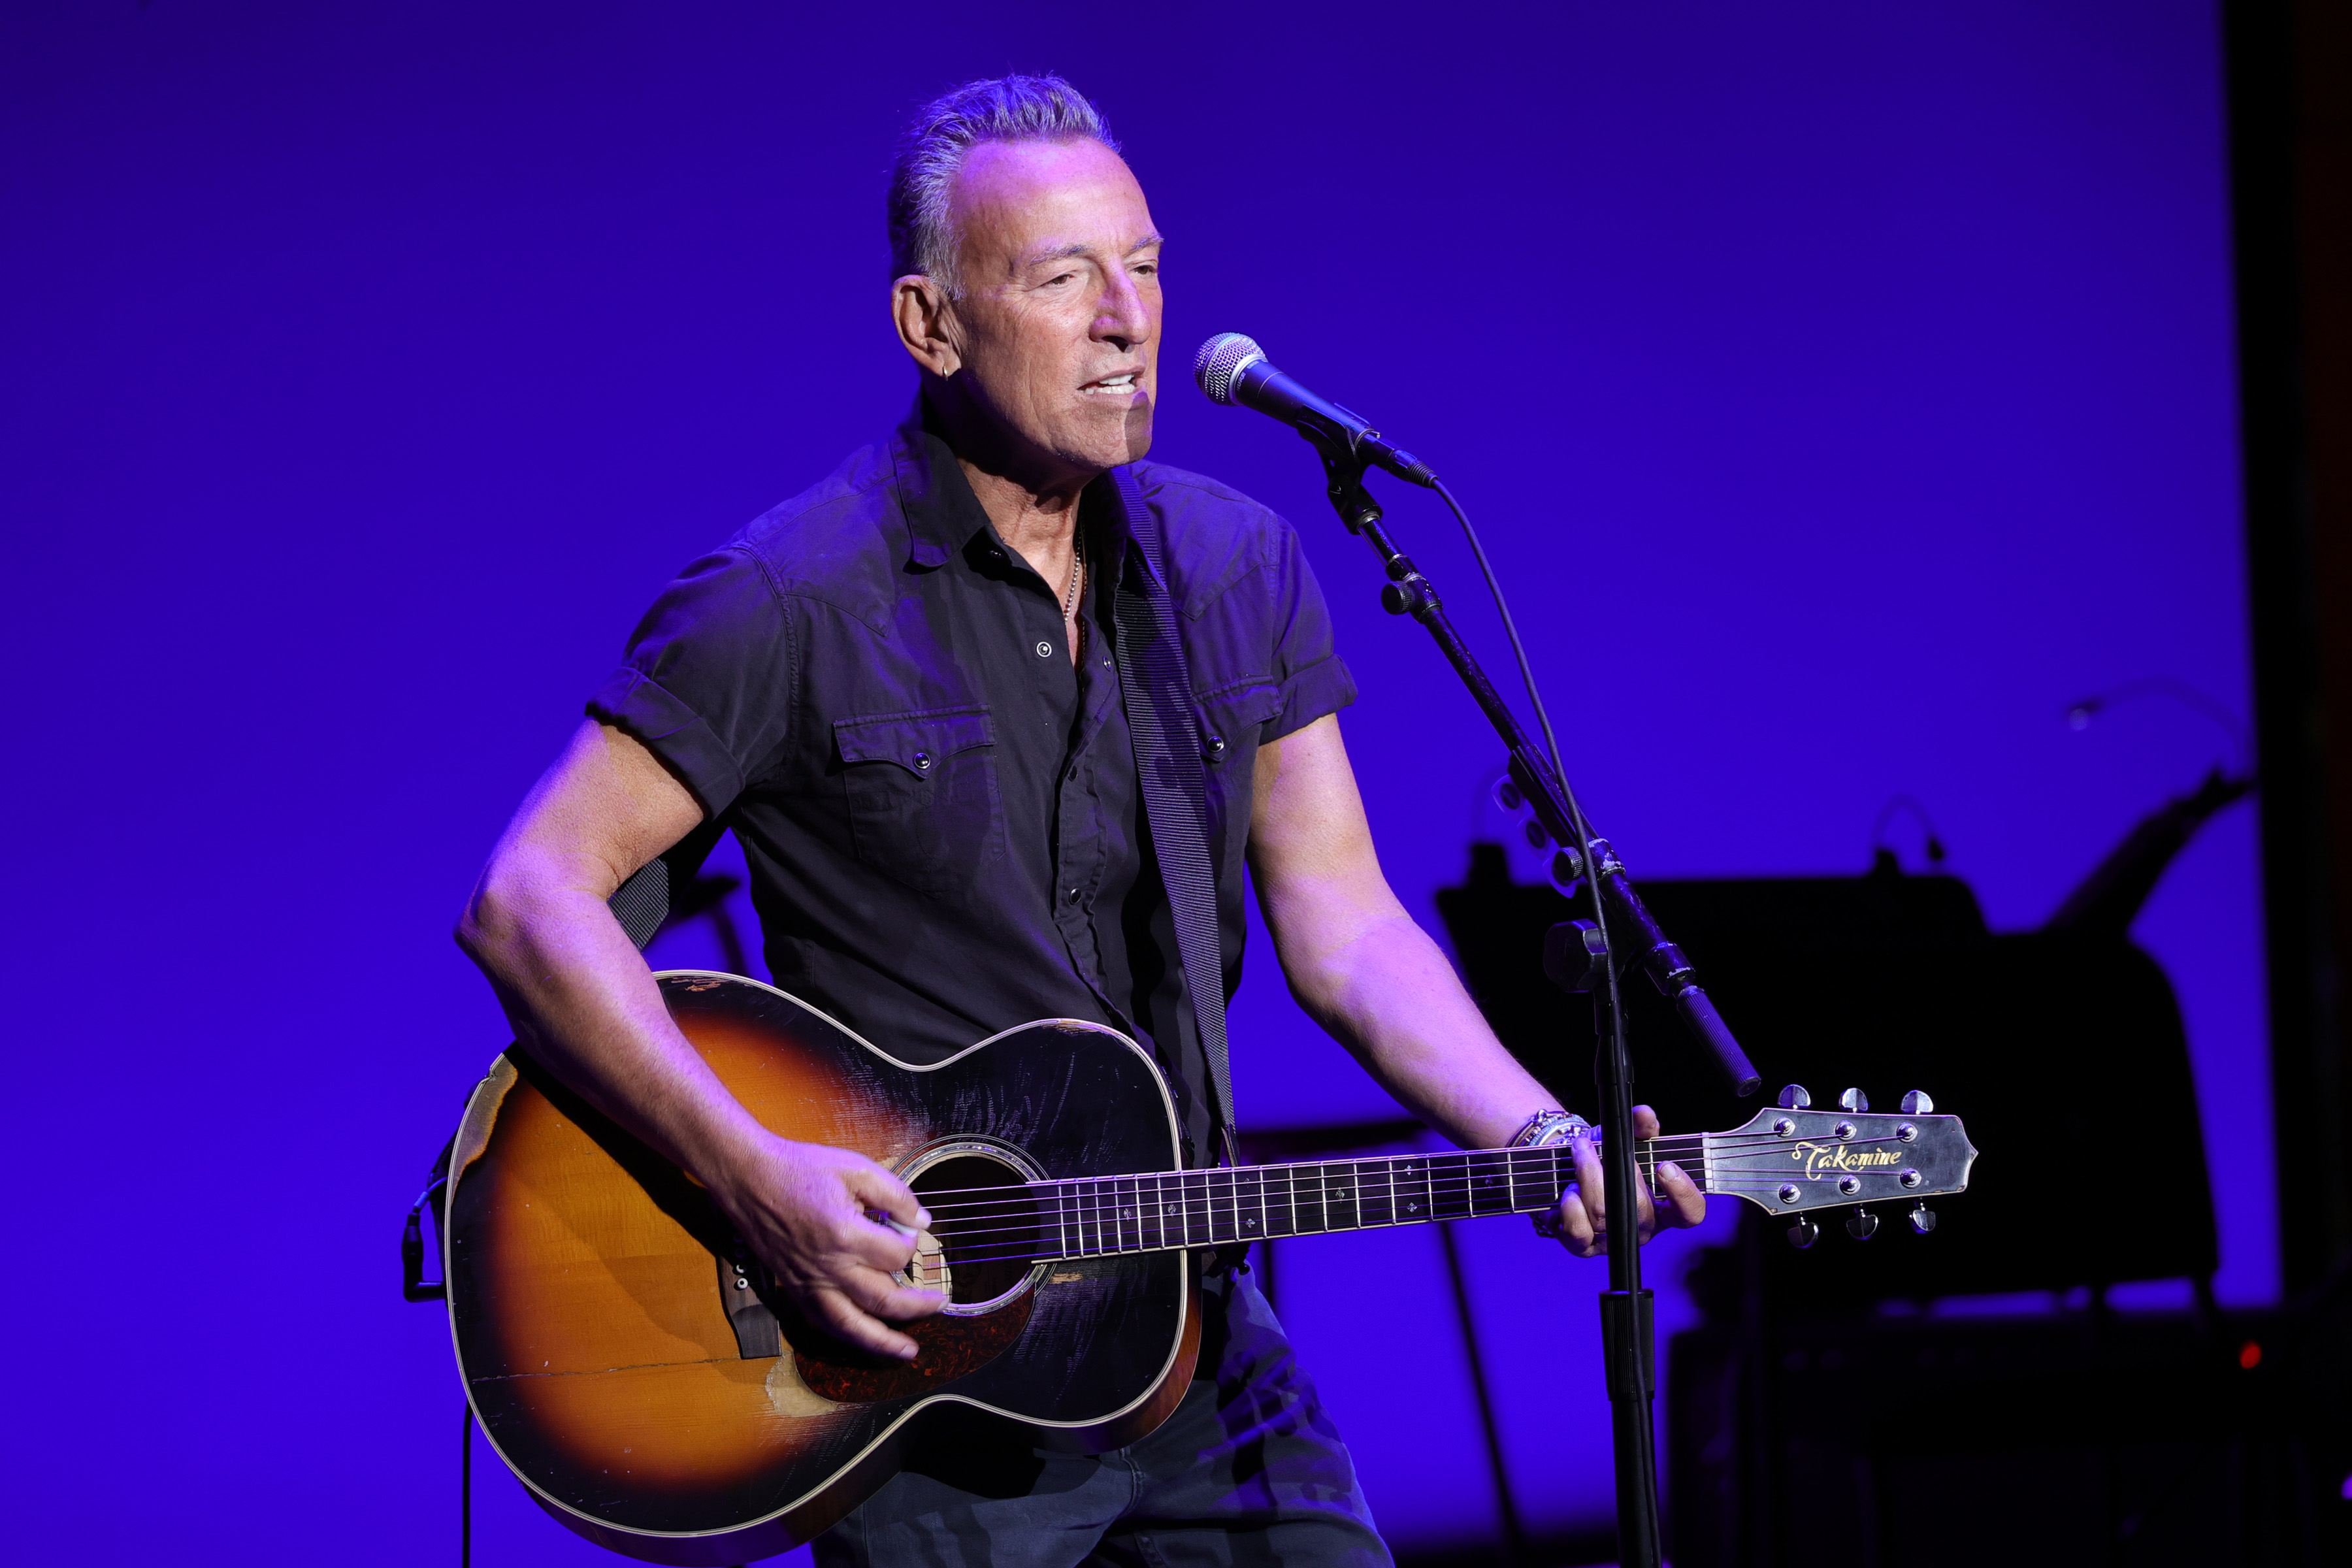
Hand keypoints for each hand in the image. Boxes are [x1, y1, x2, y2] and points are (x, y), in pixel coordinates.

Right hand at [707, 1133, 945, 1359]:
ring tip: (907, 1351)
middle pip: (883, 1301)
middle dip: (917, 1307)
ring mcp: (809, 1283)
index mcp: (846, 1235)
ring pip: (852, 1326)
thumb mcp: (856, 1168)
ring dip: (883, 1343)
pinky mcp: (795, 1288)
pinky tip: (863, 1339)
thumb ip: (895, 1195)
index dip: (913, 1244)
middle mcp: (829, 1267)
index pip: (897, 1256)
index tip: (911, 1230)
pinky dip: (848, 1336)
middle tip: (939, 1304)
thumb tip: (922, 1220)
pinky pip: (825, 1322)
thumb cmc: (801, 1170)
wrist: (750, 1178)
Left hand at [1541, 1104, 1705, 1258]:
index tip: (1665, 1166)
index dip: (1683, 1194)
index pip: (1689, 1214)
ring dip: (1586, 1175)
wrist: (1569, 1171)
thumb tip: (1644, 1115)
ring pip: (1602, 1213)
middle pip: (1638, 1208)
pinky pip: (1577, 1231)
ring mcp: (1612, 1242)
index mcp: (1663, 1208)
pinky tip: (1569, 1190)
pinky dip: (1570, 1204)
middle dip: (1614, 1169)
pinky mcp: (1582, 1247)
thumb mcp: (1625, 1139)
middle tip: (1596, 1147)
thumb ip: (1640, 1126)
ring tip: (1579, 1156)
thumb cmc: (1606, 1158)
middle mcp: (1642, 1229)